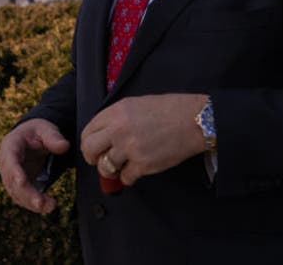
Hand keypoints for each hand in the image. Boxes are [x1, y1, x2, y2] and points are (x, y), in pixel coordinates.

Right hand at [0, 118, 69, 213]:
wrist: (33, 138)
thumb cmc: (38, 132)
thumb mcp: (46, 129)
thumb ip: (54, 137)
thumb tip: (64, 146)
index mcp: (10, 145)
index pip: (10, 159)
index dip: (14, 171)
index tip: (21, 182)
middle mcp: (6, 162)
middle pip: (12, 181)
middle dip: (26, 193)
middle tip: (41, 203)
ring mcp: (10, 176)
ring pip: (16, 193)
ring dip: (31, 202)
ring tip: (50, 206)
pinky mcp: (17, 185)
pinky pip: (22, 197)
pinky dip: (33, 204)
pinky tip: (47, 206)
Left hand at [80, 93, 206, 185]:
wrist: (194, 120)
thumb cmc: (170, 110)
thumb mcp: (137, 104)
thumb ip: (117, 118)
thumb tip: (103, 134)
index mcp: (116, 111)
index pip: (88, 131)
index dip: (89, 142)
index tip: (94, 148)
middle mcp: (119, 129)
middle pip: (89, 150)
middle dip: (92, 158)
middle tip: (100, 161)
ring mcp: (130, 148)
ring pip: (105, 167)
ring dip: (111, 170)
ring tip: (121, 166)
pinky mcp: (143, 164)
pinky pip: (125, 178)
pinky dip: (129, 177)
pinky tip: (137, 170)